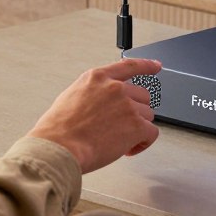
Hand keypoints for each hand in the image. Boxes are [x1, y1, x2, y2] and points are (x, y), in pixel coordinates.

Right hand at [27, 58, 161, 173]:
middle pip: (142, 95)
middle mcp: (115, 87)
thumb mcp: (72, 96)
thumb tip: (102, 102)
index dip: (147, 66)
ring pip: (148, 115)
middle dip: (135, 112)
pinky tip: (129, 149)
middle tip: (122, 126)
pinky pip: (151, 133)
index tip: (156, 66)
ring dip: (137, 129)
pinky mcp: (136, 125)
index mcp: (98, 77)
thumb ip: (93, 92)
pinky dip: (143, 143)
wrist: (60, 147)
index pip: (129, 65)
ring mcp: (127, 105)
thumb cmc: (59, 129)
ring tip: (119, 141)